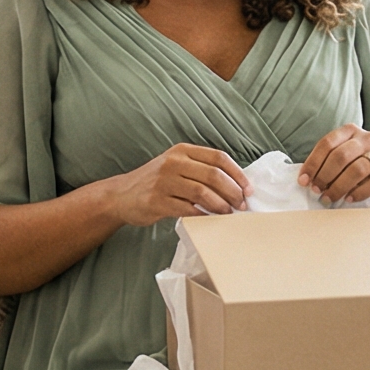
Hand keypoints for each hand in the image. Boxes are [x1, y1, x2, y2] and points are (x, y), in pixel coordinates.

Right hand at [101, 144, 250, 224]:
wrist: (121, 195)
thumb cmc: (155, 182)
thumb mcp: (175, 166)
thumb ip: (199, 170)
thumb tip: (235, 185)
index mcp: (182, 151)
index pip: (218, 157)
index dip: (237, 174)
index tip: (248, 189)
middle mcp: (173, 162)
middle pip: (213, 175)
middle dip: (233, 192)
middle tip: (241, 204)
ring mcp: (163, 181)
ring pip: (203, 192)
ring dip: (221, 205)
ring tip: (228, 213)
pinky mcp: (157, 201)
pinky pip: (187, 209)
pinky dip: (203, 215)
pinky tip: (210, 219)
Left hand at [302, 125, 369, 206]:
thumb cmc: (358, 171)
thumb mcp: (343, 161)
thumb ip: (326, 163)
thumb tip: (305, 179)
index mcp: (351, 131)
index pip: (327, 143)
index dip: (313, 163)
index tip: (303, 181)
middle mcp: (368, 139)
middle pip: (341, 155)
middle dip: (324, 175)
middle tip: (316, 190)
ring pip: (357, 169)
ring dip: (338, 186)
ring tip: (329, 198)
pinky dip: (358, 193)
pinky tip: (348, 199)